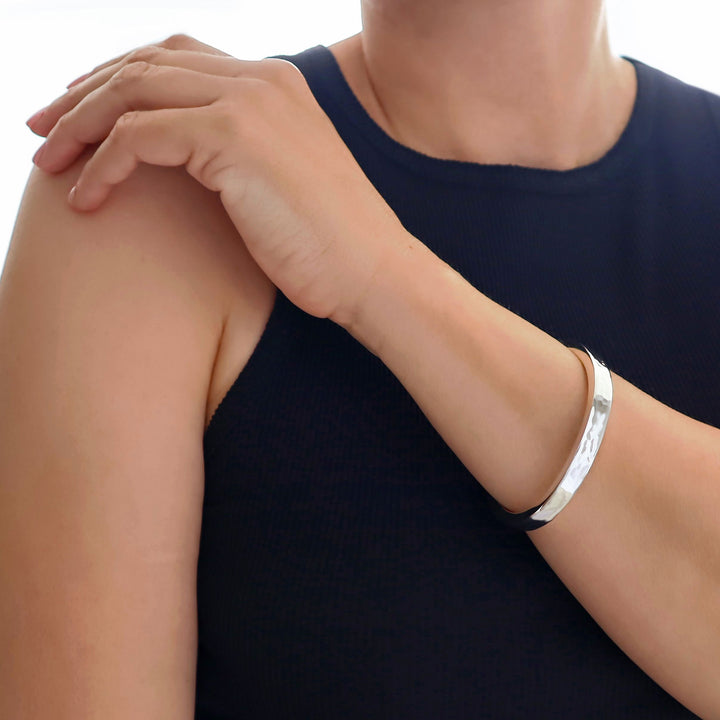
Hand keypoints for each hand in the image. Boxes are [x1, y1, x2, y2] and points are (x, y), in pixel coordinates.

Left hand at [25, 33, 407, 323]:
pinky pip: (137, 136)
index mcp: (275, 84)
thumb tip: (187, 162)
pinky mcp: (233, 137)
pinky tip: (85, 200)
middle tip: (44, 131)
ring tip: (48, 161)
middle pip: (144, 64)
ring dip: (79, 124)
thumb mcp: (281, 184)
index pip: (175, 58)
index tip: (81, 115)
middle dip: (83, 94)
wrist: (374, 273)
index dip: (119, 79)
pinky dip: (101, 164)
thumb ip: (238, 154)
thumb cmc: (330, 246)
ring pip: (131, 91)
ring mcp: (248, 103)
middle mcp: (260, 80)